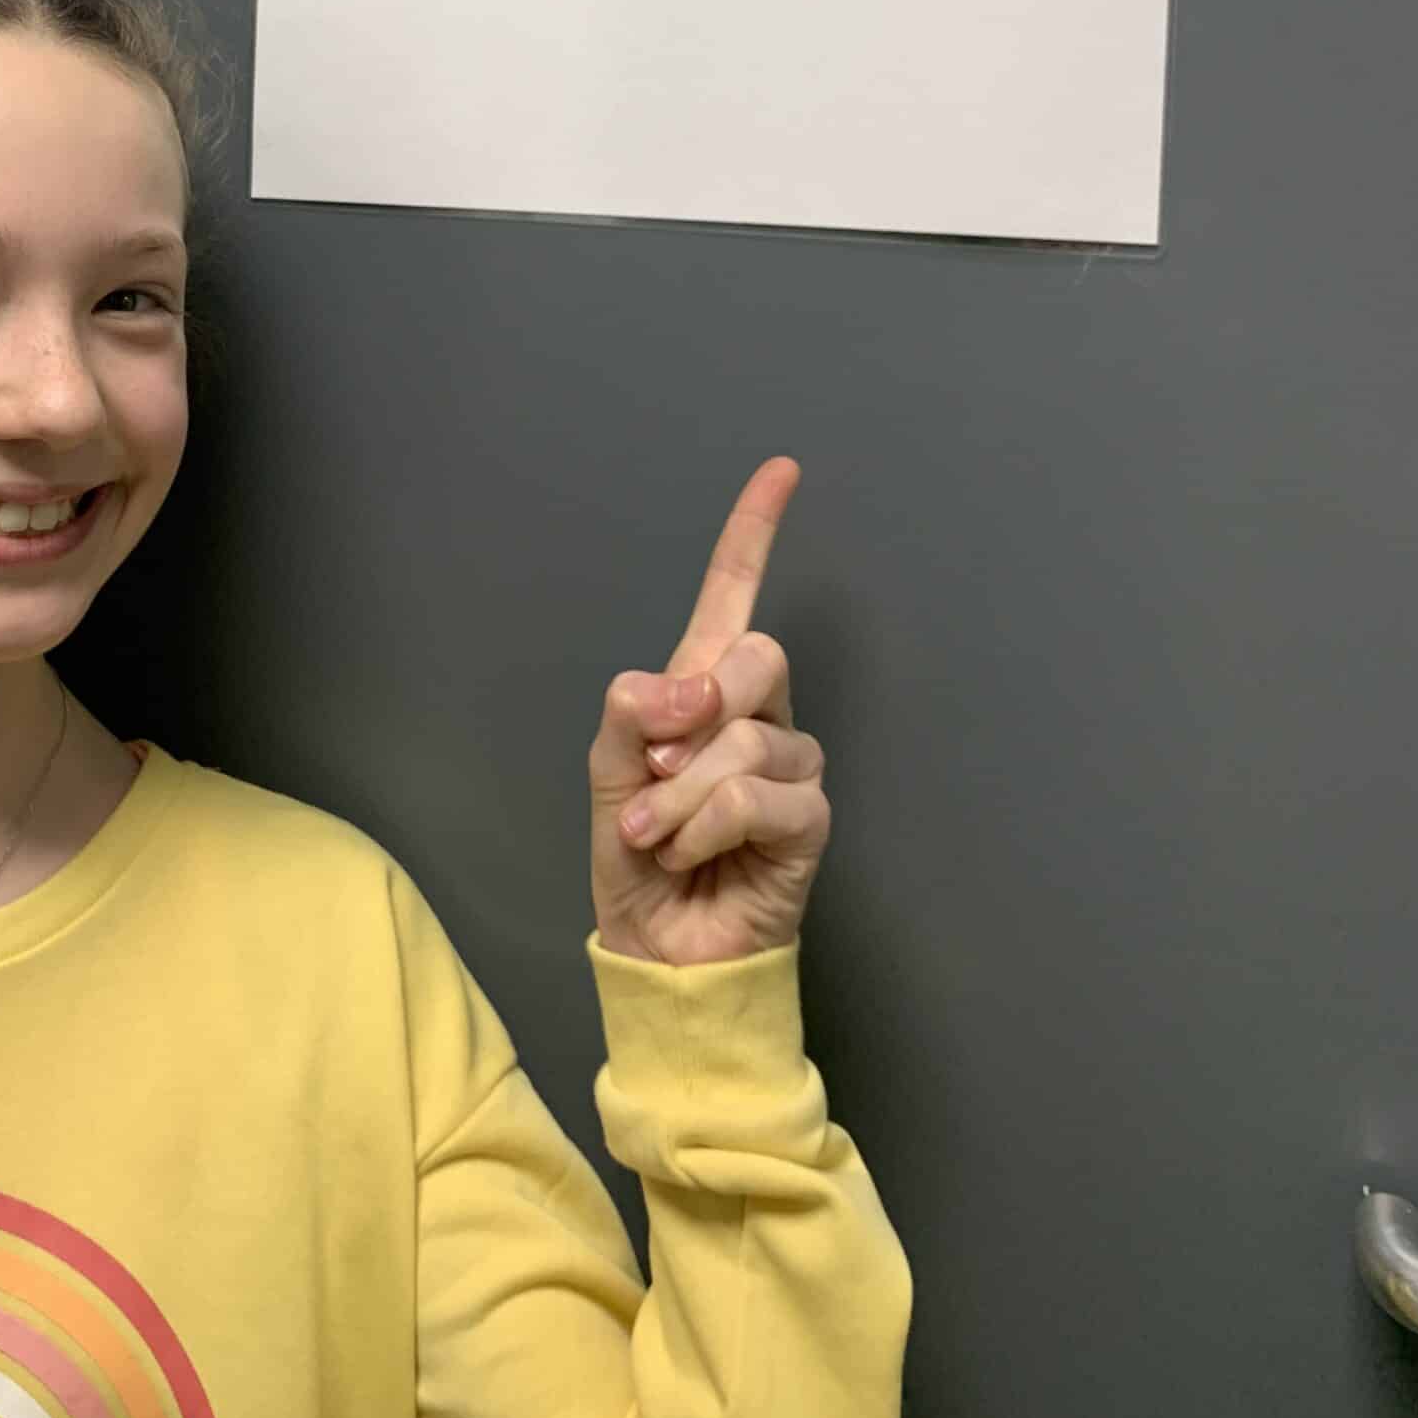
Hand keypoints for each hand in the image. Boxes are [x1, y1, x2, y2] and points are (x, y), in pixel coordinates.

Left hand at [588, 456, 828, 967]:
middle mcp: (759, 714)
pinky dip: (702, 827)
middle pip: (754, 655)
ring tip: (659, 835)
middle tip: (652, 774)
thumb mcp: (608, 770)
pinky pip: (753, 796)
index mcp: (704, 687)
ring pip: (742, 738)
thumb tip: (687, 691)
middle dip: (692, 713)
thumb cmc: (637, 857)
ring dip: (677, 797)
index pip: (735, 595)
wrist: (658, 946)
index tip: (782, 470)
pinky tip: (690, 856)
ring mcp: (790, 766)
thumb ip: (633, 711)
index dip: (754, 531)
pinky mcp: (809, 821)